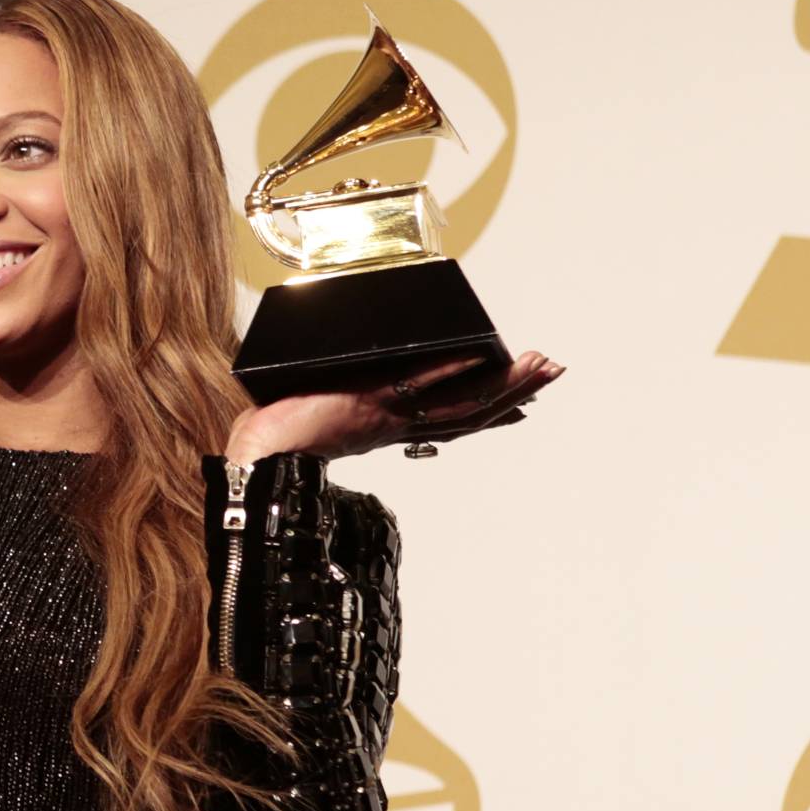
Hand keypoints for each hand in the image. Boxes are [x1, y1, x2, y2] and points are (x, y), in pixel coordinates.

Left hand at [224, 351, 564, 462]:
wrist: (259, 455)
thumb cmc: (280, 435)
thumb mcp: (327, 406)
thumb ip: (347, 391)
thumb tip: (349, 370)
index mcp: (389, 428)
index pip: (450, 420)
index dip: (489, 412)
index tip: (522, 405)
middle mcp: (396, 424)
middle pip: (468, 410)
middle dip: (513, 391)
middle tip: (550, 371)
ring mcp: (386, 413)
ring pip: (455, 400)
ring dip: (500, 381)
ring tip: (536, 363)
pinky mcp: (366, 399)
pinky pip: (416, 385)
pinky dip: (450, 370)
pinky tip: (480, 354)